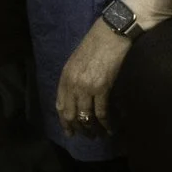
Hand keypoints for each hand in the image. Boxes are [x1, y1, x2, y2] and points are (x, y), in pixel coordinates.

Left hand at [55, 20, 134, 136]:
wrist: (110, 34)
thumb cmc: (95, 44)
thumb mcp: (76, 61)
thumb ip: (73, 79)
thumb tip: (76, 98)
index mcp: (65, 77)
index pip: (60, 106)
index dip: (65, 122)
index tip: (70, 131)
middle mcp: (73, 84)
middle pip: (72, 115)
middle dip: (78, 129)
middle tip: (86, 137)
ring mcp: (86, 87)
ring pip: (86, 117)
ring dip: (93, 130)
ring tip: (99, 135)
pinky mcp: (102, 88)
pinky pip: (102, 113)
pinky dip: (106, 124)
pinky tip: (110, 128)